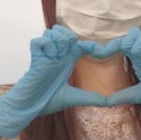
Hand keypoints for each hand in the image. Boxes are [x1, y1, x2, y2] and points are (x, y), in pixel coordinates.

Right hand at [0, 24, 117, 138]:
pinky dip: (44, 45)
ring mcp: (45, 55)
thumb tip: (110, 103)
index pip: (81, 45)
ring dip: (57, 41)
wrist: (30, 107)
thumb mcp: (73, 97)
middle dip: (70, 39)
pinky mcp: (35, 58)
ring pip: (52, 32)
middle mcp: (57, 55)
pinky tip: (48, 56)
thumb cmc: (48, 100)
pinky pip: (38, 41)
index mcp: (67, 62)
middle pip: (65, 32)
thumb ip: (91, 98)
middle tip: (68, 54)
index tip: (101, 53)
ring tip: (57, 55)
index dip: (91, 46)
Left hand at [106, 27, 140, 134]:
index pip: (123, 44)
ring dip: (139, 48)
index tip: (96, 52)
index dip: (109, 46)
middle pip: (133, 34)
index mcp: (138, 61)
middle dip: (126, 44)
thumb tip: (105, 101)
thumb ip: (122, 96)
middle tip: (131, 59)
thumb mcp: (138, 95)